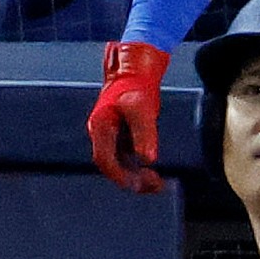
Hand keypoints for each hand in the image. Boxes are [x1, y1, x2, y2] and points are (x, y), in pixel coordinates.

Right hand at [89, 40, 169, 191]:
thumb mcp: (142, 109)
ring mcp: (111, 139)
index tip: (138, 184)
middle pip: (111, 167)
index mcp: (101, 128)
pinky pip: (127, 161)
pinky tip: (154, 174)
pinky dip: (140, 170)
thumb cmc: (136, 88)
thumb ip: (144, 134)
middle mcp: (102, 136)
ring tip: (158, 183)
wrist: (135, 74)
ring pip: (120, 166)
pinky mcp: (121, 139)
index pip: (104, 160)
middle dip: (132, 180)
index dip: (120, 176)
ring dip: (137, 178)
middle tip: (155, 184)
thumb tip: (147, 159)